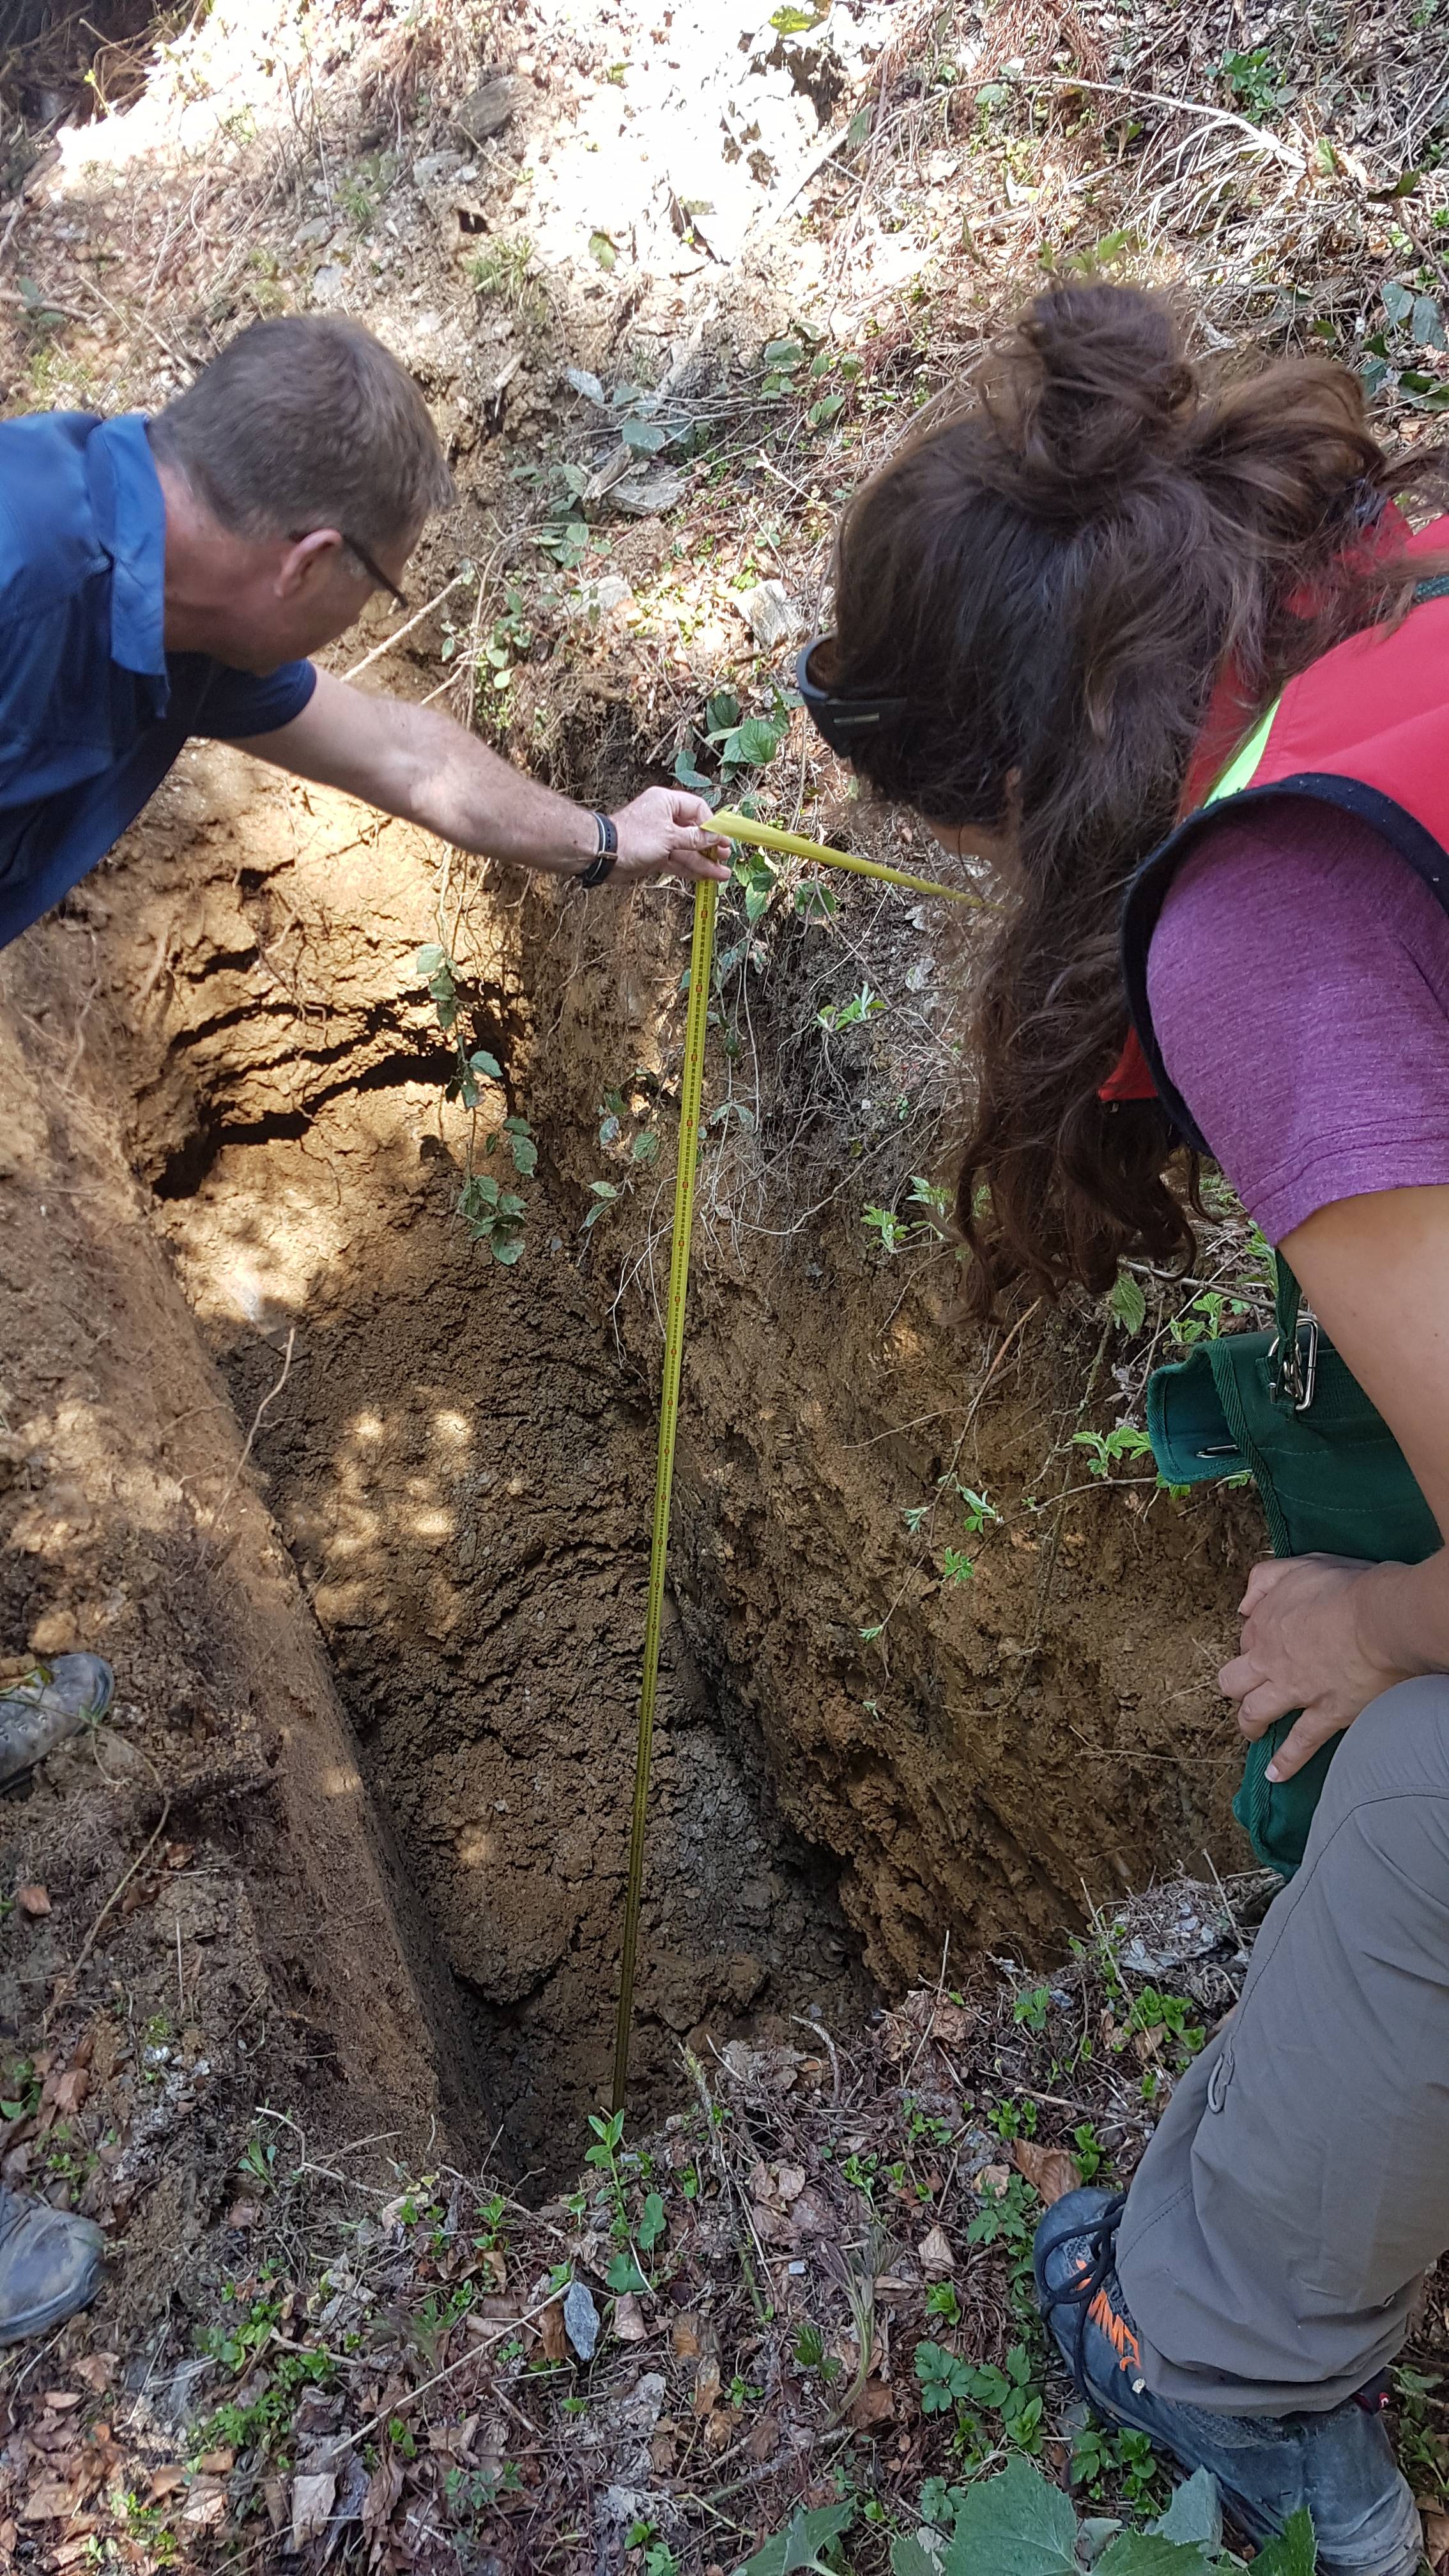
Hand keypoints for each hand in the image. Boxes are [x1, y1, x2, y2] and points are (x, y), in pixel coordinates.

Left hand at [609, 787, 731, 885]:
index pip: (698, 809)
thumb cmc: (633, 838)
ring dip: (704, 862)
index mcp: (667, 802)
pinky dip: (691, 869)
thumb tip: (715, 837)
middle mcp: (665, 818)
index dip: (712, 824)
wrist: (605, 856)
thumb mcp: (669, 836)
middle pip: (695, 831)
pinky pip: (678, 862)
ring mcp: (661, 838)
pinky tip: (706, 877)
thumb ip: (694, 838)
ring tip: (722, 874)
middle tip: (725, 857)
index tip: (723, 839)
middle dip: (711, 846)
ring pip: (688, 850)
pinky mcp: (656, 856)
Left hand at [1218, 1554, 1412, 1780]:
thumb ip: (1265, 1581)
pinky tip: (1274, 1776)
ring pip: (1256, 1714)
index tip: (1267, 1645)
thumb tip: (1243, 1604)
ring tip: (1251, 1731)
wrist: (1379, 1619)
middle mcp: (1270, 1661)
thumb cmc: (1347, 1587)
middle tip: (1243, 1692)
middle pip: (1233, 1681)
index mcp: (1265, 1624)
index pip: (1245, 1640)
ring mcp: (1295, 1692)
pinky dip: (1286, 1764)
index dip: (1255, 1643)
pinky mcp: (1324, 1716)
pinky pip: (1299, 1745)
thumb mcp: (1299, 1566)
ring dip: (1250, 1724)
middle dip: (1234, 1687)